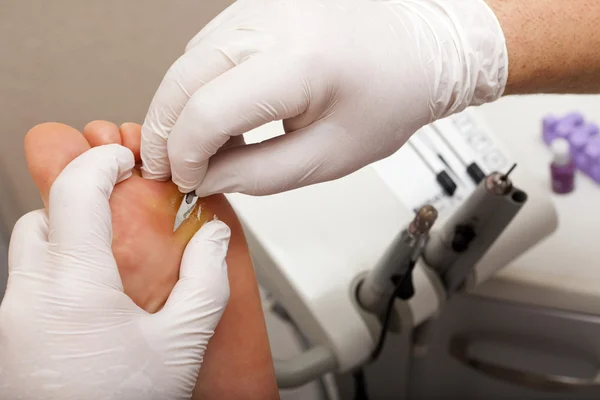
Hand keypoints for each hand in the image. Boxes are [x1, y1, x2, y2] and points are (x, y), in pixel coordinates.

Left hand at [0, 145, 230, 399]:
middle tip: (117, 208)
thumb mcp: (182, 344)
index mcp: (74, 289)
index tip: (125, 158)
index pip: (74, 192)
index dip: (102, 162)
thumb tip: (211, 235)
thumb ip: (205, 281)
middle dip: (80, 200)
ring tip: (106, 256)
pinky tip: (91, 302)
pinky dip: (55, 272)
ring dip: (64, 236)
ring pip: (29, 250)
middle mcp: (29, 298)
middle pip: (41, 215)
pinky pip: (26, 285)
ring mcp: (11, 320)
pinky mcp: (9, 340)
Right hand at [141, 0, 506, 195]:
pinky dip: (197, 85)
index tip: (188, 181)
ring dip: (178, 108)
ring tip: (197, 147)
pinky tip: (213, 114)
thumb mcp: (328, 156)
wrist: (417, 51)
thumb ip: (259, 175)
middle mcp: (272, 22)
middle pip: (182, 78)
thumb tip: (207, 178)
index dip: (187, 156)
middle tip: (166, 168)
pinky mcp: (257, 7)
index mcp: (299, 63)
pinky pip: (206, 46)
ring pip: (187, 60)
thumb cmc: (390, 98)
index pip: (208, 112)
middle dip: (164, 132)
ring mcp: (260, 7)